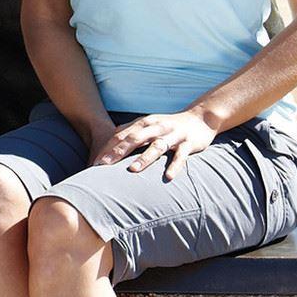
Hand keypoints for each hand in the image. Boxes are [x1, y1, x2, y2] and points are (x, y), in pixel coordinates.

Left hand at [92, 109, 217, 180]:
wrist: (201, 118)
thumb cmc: (169, 125)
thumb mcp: (149, 125)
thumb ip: (130, 131)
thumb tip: (108, 141)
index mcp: (145, 123)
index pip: (122, 136)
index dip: (108, 148)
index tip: (95, 163)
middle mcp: (157, 127)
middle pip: (135, 139)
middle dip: (119, 152)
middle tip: (104, 165)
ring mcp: (173, 135)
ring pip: (157, 146)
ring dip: (145, 158)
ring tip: (132, 170)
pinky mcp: (188, 144)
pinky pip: (181, 156)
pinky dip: (175, 166)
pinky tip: (168, 177)